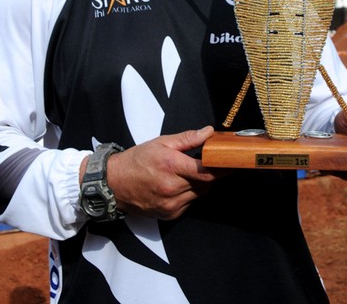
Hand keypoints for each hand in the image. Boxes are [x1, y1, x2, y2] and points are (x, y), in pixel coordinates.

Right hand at [106, 126, 222, 219]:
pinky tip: (180, 185)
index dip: (222, 168)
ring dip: (200, 184)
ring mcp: (170, 204)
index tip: (231, 163)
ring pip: (199, 194)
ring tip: (191, 173)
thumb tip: (208, 132)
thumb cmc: (137, 160)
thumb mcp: (162, 142)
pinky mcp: (169, 214)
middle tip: (213, 164)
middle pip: (205, 183)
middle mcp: (172, 188)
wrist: (114, 183)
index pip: (206, 171)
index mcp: (171, 166)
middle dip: (211, 174)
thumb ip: (188, 138)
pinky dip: (190, 194)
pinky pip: (189, 203)